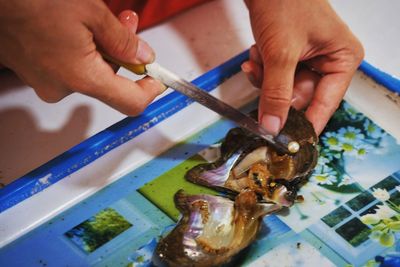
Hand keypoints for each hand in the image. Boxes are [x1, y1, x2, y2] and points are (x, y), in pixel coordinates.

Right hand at [0, 1, 164, 115]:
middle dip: (123, 55)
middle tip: (129, 28)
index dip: (149, 92)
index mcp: (81, 77)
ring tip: (104, 20)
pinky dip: (82, 51)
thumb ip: (124, 41)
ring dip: (103, 48)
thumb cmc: (33, 0)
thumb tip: (142, 57)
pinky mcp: (34, 72)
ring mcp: (45, 81)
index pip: (129, 102)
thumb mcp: (93, 14)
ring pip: (89, 71)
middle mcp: (62, 87)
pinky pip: (69, 67)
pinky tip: (80, 29)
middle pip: (109, 81)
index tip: (157, 81)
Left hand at [243, 0, 363, 134]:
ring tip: (259, 56)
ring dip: (265, 78)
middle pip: (299, 98)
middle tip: (263, 78)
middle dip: (275, 91)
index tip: (289, 143)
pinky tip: (255, 54)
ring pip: (282, 89)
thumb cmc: (284, 2)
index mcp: (341, 59)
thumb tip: (273, 127)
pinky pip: (274, 77)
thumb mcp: (281, 53)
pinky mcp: (290, 55)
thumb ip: (276, 93)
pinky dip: (261, 70)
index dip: (306, 125)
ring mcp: (308, 59)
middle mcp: (328, 61)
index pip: (325, 104)